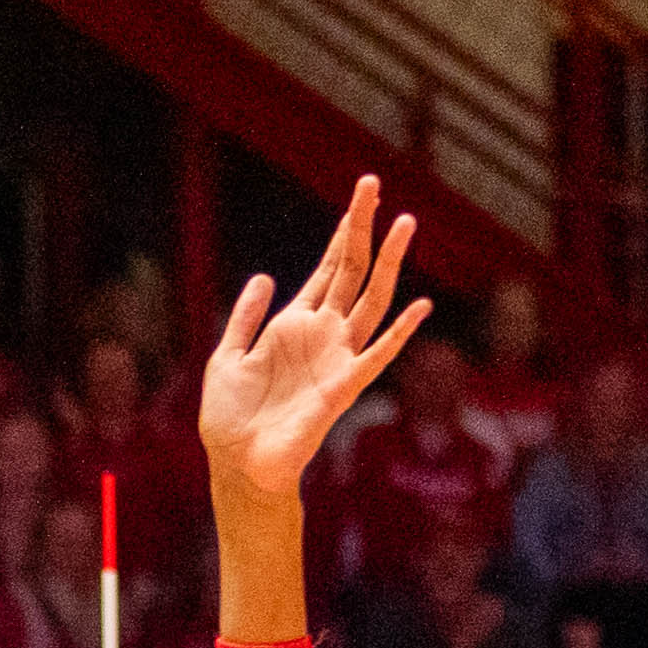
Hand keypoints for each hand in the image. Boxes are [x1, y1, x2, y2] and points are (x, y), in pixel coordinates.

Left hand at [198, 177, 427, 499]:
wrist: (236, 464)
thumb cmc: (230, 418)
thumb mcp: (226, 356)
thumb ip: (244, 318)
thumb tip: (264, 277)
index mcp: (294, 325)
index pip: (328, 269)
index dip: (343, 233)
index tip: (363, 195)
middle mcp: (322, 335)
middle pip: (351, 270)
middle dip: (362, 227)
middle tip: (372, 183)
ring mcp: (336, 358)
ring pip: (372, 300)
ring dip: (389, 262)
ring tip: (406, 223)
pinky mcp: (343, 387)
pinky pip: (378, 355)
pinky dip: (400, 332)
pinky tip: (422, 306)